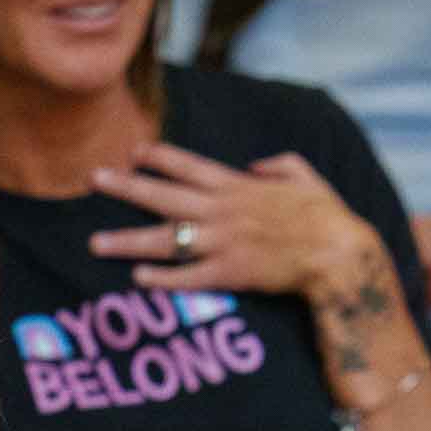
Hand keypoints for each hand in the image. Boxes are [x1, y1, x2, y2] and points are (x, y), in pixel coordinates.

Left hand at [88, 144, 383, 304]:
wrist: (337, 254)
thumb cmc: (326, 216)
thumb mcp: (305, 176)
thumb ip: (278, 165)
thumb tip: (256, 165)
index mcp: (237, 185)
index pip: (187, 165)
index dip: (157, 157)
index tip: (133, 151)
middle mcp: (221, 211)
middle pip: (162, 196)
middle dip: (125, 186)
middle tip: (93, 179)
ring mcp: (222, 243)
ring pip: (165, 240)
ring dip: (127, 240)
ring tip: (96, 242)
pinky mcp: (230, 274)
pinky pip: (188, 276)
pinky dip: (162, 278)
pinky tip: (138, 279)